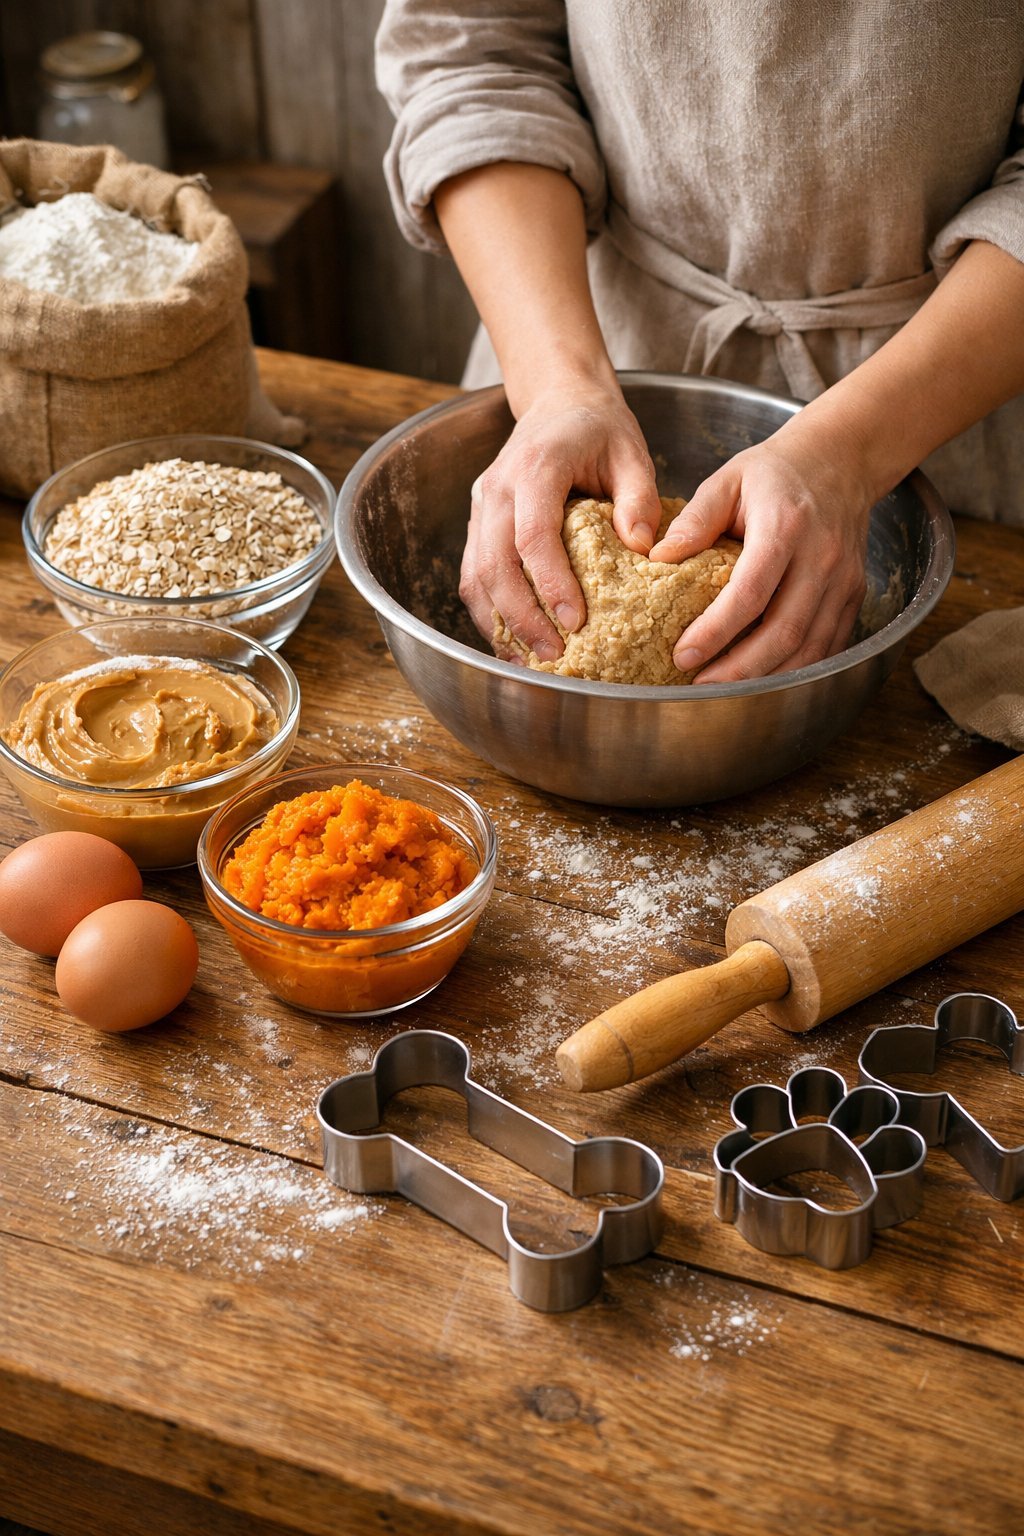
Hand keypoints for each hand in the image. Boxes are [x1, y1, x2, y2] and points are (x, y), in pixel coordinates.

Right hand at [460, 383, 661, 659]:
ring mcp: (481, 507)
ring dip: (499, 622)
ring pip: (475, 575)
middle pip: (495, 563)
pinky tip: (512, 641)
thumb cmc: (598, 429)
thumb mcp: (632, 453)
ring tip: (529, 660)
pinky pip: (472, 575)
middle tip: (553, 654)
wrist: (557, 402)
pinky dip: (489, 612)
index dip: (550, 583)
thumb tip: (644, 549)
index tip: (575, 620)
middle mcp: (497, 488)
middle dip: (521, 616)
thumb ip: (638, 498)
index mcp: (536, 467)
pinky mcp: (477, 524)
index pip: (533, 535)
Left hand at [649, 420, 872, 681]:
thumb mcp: (727, 480)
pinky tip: (762, 681)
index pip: (751, 592)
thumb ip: (695, 520)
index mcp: (786, 527)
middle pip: (784, 631)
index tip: (683, 655)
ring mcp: (843, 581)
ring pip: (809, 648)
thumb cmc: (775, 473)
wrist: (841, 460)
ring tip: (723, 692)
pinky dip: (794, 671)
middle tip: (699, 687)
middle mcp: (821, 559)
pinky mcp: (854, 597)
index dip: (716, 630)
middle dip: (739, 668)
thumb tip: (657, 557)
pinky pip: (827, 646)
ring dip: (766, 678)